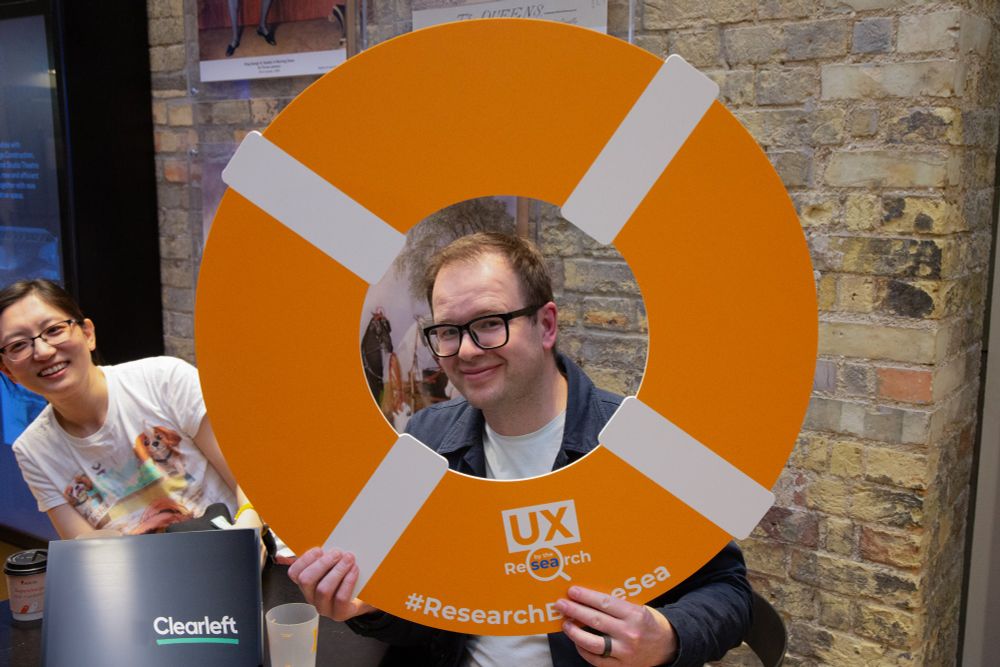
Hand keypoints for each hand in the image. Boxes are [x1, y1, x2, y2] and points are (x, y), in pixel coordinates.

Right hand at [287, 547, 375, 620]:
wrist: (366, 595)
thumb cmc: (346, 575)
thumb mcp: (333, 563)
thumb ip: (322, 554)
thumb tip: (301, 544)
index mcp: (307, 583)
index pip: (294, 573)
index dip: (305, 560)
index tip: (320, 549)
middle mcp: (312, 597)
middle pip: (306, 581)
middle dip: (323, 563)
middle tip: (338, 553)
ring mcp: (325, 607)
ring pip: (323, 590)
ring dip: (337, 571)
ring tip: (349, 559)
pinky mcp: (339, 614)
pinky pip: (340, 598)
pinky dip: (348, 581)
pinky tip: (354, 571)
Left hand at [556, 586, 677, 665]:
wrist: (668, 646)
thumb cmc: (648, 623)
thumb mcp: (638, 608)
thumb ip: (617, 605)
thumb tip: (589, 597)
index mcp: (635, 615)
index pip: (605, 603)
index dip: (586, 597)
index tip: (572, 591)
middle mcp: (630, 634)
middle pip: (595, 621)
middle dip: (575, 611)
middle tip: (561, 604)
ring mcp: (625, 652)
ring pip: (593, 643)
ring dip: (575, 632)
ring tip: (565, 623)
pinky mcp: (622, 666)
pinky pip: (597, 660)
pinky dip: (584, 650)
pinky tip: (577, 641)